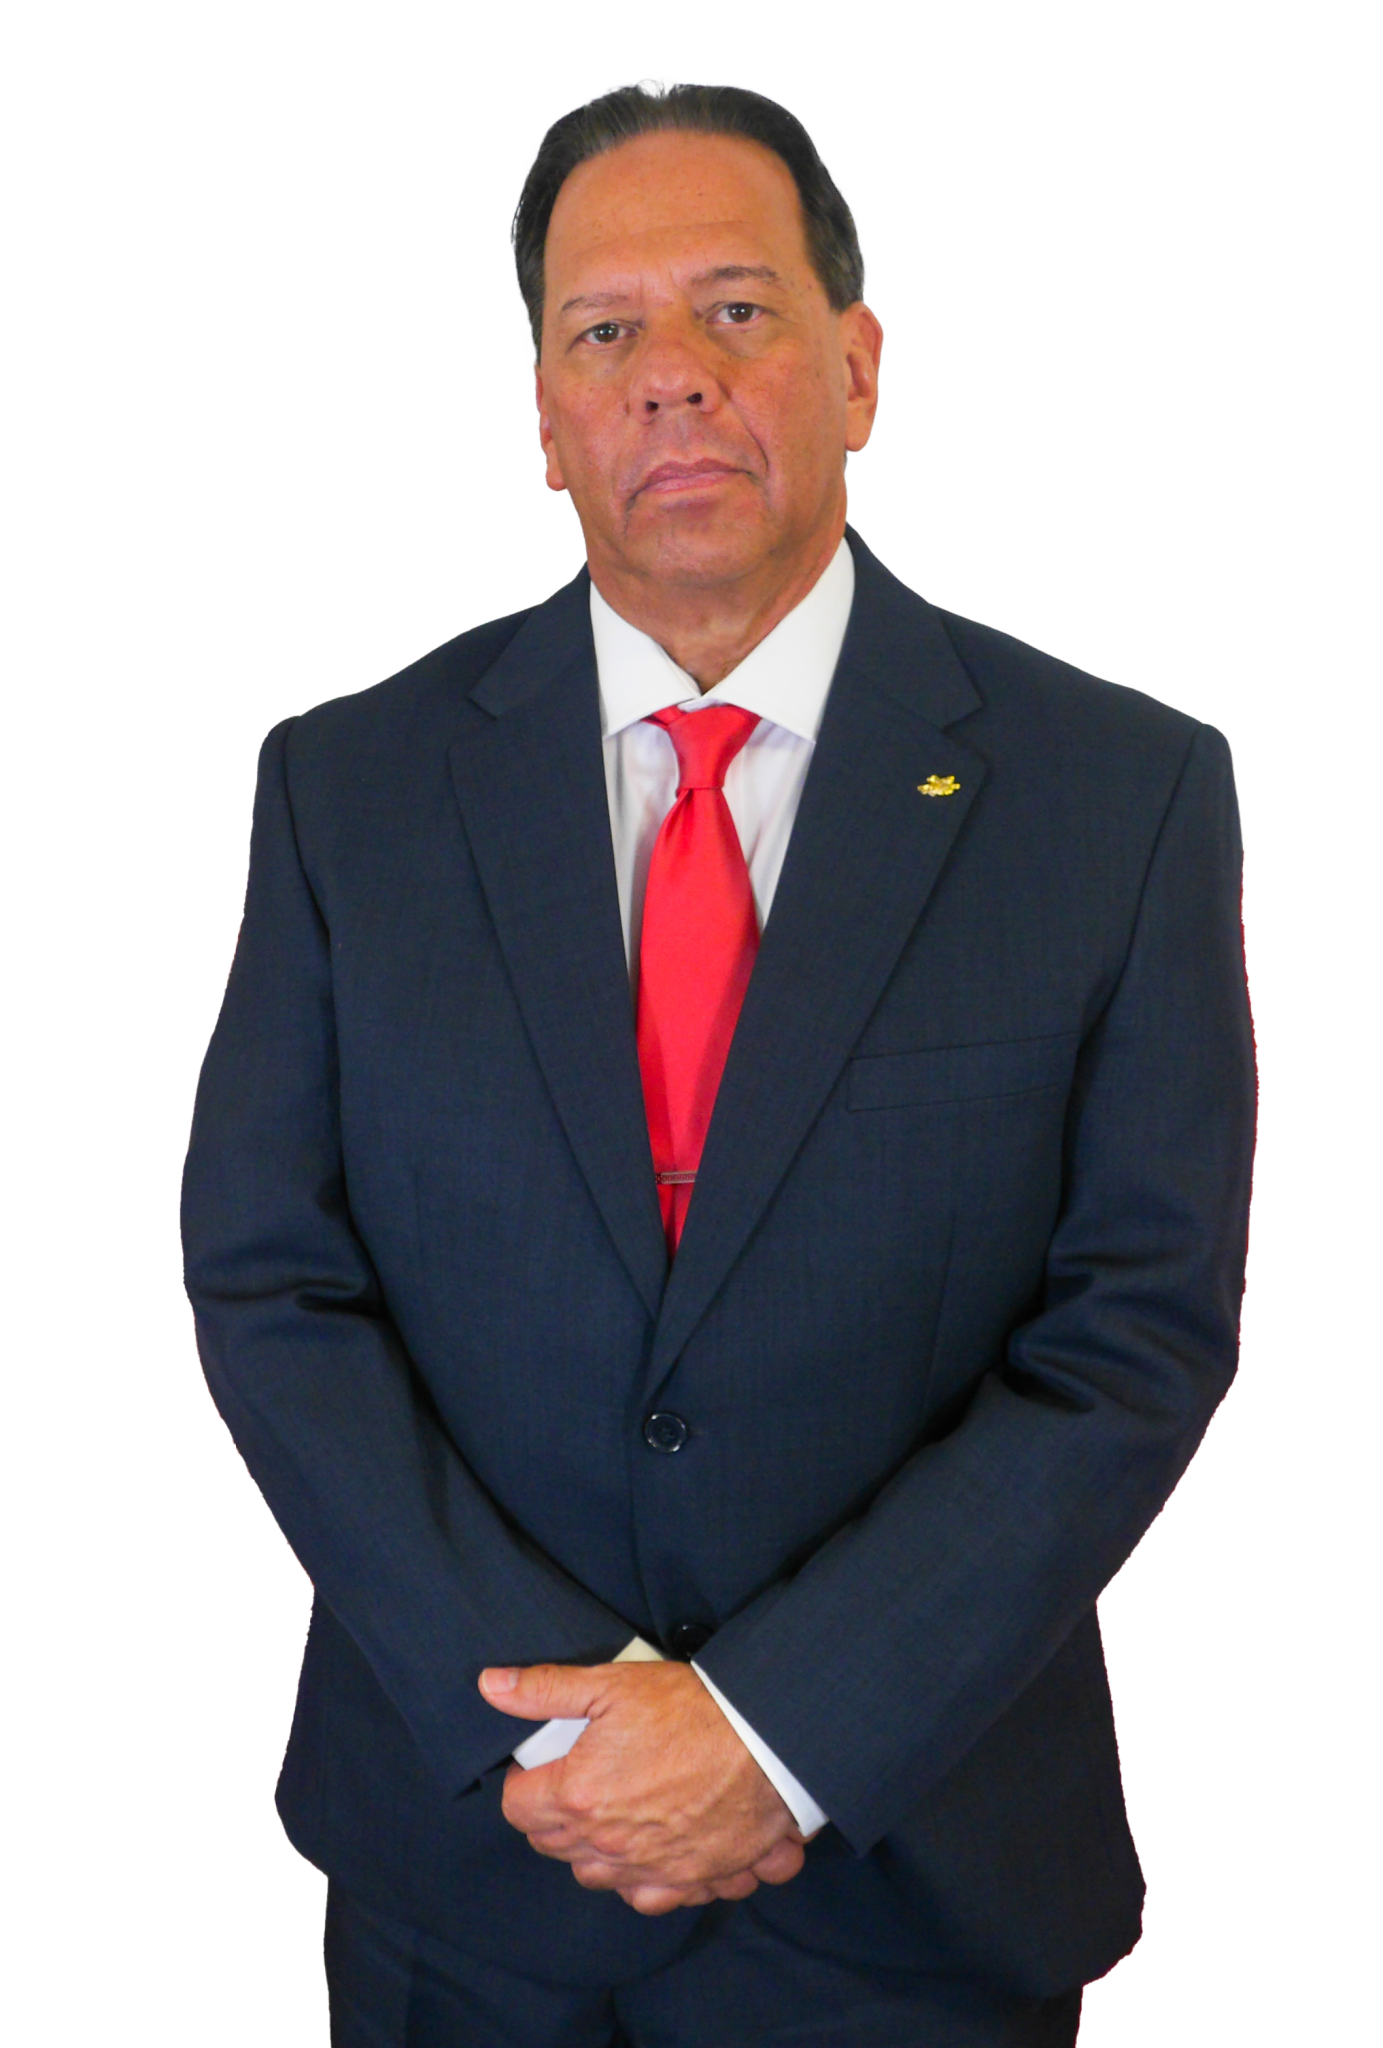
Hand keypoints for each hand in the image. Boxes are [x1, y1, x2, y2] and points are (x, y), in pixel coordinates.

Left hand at [479, 1659, 816, 1913]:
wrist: (769, 1741)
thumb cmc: (692, 1709)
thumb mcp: (612, 1684)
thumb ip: (546, 1688)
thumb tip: (492, 1686)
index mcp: (579, 1797)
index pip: (518, 1808)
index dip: (524, 1782)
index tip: (541, 1765)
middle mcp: (609, 1844)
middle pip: (553, 1846)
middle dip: (554, 1816)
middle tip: (578, 1779)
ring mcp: (650, 1869)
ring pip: (595, 1878)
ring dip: (593, 1851)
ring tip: (612, 1812)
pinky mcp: (691, 1880)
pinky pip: (649, 1899)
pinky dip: (644, 1880)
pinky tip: (653, 1848)